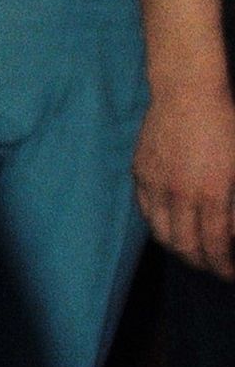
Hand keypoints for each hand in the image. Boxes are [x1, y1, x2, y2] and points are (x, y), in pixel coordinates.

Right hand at [139, 79, 234, 275]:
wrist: (187, 92)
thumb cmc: (226, 124)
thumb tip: (233, 233)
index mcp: (212, 194)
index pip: (216, 245)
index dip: (223, 266)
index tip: (230, 274)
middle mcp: (180, 194)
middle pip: (185, 246)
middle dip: (202, 264)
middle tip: (215, 269)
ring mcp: (156, 184)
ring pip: (162, 233)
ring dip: (178, 250)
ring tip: (192, 253)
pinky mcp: (141, 172)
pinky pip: (147, 211)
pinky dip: (159, 226)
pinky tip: (171, 226)